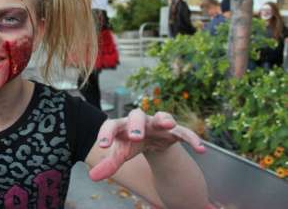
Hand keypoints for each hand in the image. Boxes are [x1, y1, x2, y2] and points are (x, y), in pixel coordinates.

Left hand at [89, 109, 204, 180]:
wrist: (149, 138)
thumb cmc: (130, 144)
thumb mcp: (120, 154)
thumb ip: (109, 164)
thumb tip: (92, 177)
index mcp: (122, 125)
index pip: (111, 125)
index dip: (106, 134)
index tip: (102, 146)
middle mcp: (139, 121)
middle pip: (136, 115)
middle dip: (136, 125)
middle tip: (135, 137)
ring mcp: (157, 123)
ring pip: (161, 117)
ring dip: (165, 120)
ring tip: (169, 125)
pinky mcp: (173, 131)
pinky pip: (184, 132)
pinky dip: (191, 138)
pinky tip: (200, 149)